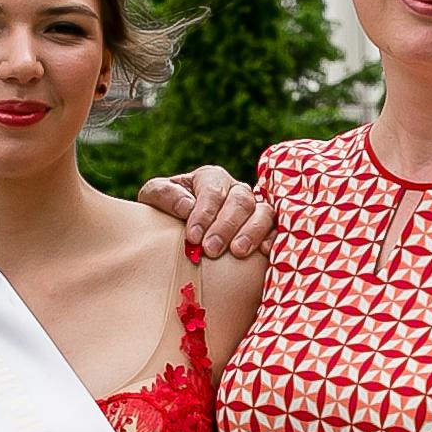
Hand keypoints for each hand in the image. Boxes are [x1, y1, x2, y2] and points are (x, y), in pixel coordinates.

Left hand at [137, 164, 274, 259]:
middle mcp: (236, 191)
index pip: (213, 190)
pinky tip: (264, 252)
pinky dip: (274, 238)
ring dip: (251, 232)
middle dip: (226, 225)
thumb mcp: (153, 199)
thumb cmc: (165, 215)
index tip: (193, 236)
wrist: (175, 236)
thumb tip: (187, 206)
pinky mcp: (267, 229)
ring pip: (263, 212)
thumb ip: (164, 195)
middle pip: (240, 200)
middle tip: (210, 249)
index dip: (204, 212)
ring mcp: (255, 209)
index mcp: (210, 179)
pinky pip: (278, 230)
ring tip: (237, 253)